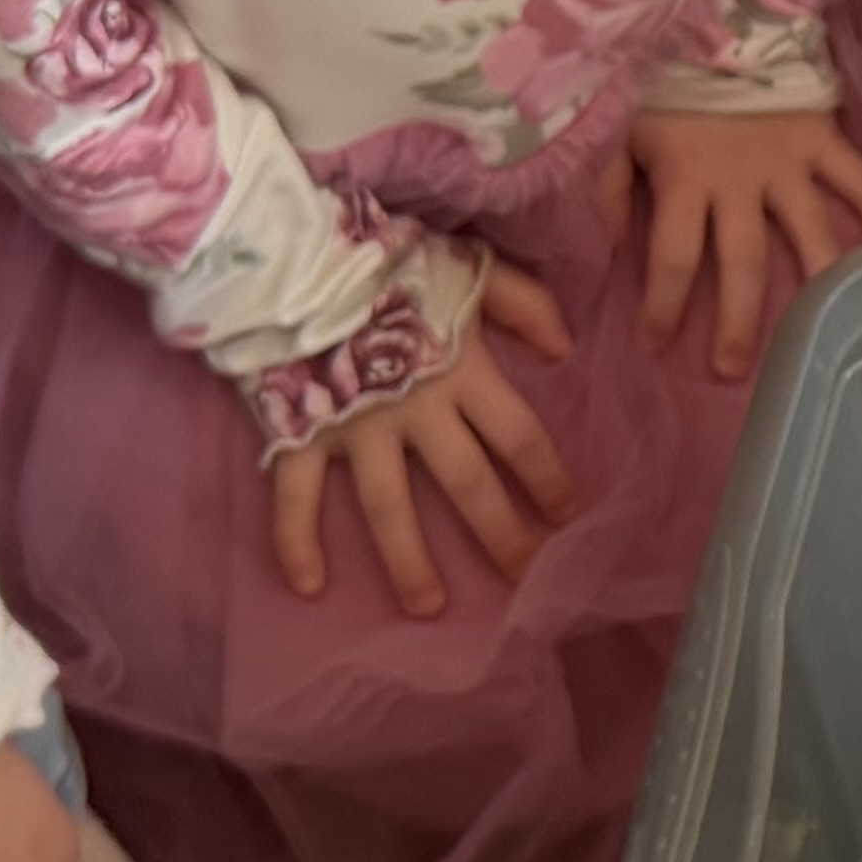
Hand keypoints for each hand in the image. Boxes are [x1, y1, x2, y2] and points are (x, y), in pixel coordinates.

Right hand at [254, 261, 578, 614]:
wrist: (293, 253)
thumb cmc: (385, 262)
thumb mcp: (466, 267)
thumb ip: (522, 304)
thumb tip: (566, 348)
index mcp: (461, 371)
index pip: (519, 435)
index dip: (547, 477)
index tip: (567, 515)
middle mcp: (415, 410)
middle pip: (466, 483)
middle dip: (498, 532)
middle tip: (522, 576)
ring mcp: (355, 428)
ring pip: (389, 508)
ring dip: (410, 561)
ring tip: (430, 607)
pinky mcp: (300, 434)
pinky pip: (296, 498)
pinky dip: (297, 543)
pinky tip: (310, 588)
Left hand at [622, 101, 861, 377]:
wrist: (719, 9)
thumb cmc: (662, 74)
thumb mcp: (618, 126)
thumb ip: (605, 186)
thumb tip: (599, 248)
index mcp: (685, 179)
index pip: (672, 258)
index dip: (663, 306)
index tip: (657, 343)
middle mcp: (741, 182)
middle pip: (741, 264)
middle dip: (735, 322)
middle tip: (731, 370)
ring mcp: (789, 163)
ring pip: (809, 234)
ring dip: (815, 284)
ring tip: (824, 332)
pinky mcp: (823, 138)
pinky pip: (859, 180)